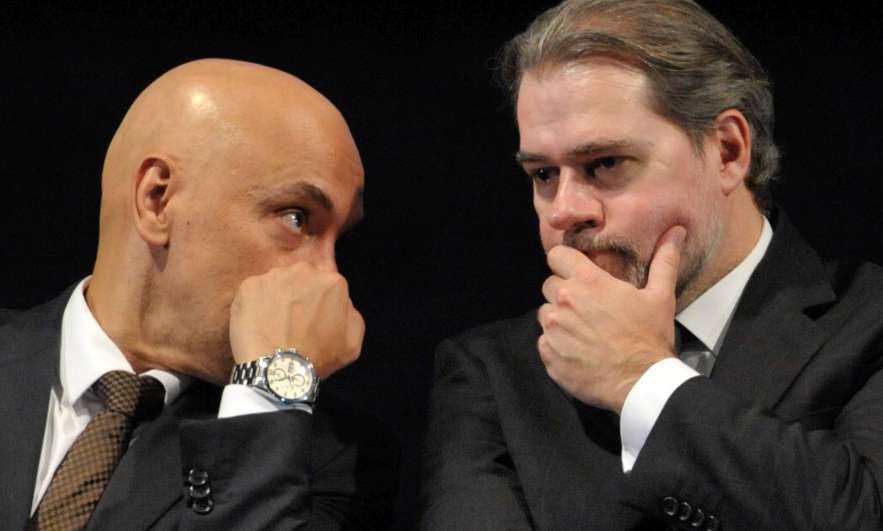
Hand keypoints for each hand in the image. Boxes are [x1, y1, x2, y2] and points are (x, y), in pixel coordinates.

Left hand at [229, 262, 364, 378]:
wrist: (278, 370)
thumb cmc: (318, 358)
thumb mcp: (352, 341)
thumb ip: (350, 314)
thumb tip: (341, 303)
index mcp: (332, 282)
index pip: (326, 286)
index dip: (319, 304)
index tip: (312, 320)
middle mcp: (304, 271)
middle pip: (302, 279)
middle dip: (299, 296)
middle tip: (293, 322)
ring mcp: (275, 277)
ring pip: (278, 283)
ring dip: (277, 299)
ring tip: (274, 325)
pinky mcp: (250, 285)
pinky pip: (255, 291)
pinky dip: (255, 304)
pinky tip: (258, 324)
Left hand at [537, 226, 685, 412]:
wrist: (641, 382)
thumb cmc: (649, 337)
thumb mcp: (660, 296)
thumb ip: (664, 260)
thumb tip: (675, 231)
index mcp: (587, 282)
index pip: (556, 255)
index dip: (566, 261)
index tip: (577, 271)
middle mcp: (564, 302)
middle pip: (549, 285)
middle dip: (564, 292)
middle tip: (587, 307)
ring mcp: (553, 330)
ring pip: (545, 314)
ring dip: (559, 319)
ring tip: (584, 331)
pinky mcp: (548, 355)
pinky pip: (544, 342)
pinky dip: (556, 345)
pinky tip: (578, 351)